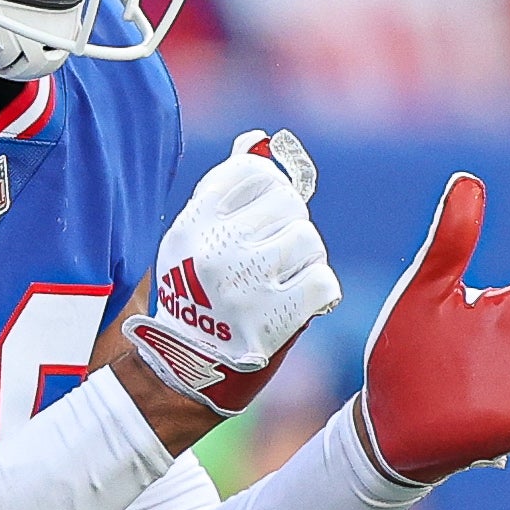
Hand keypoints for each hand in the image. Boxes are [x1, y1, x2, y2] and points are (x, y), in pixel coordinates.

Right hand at [122, 130, 341, 417]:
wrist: (186, 368)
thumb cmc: (198, 294)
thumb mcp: (196, 238)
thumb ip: (227, 189)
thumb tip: (257, 140)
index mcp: (193, 224)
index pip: (253, 173)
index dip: (268, 191)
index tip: (260, 216)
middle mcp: (216, 249)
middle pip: (289, 204)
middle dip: (289, 227)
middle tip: (272, 254)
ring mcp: (245, 285)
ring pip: (309, 241)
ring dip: (306, 261)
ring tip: (282, 279)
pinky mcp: (273, 319)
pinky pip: (324, 282)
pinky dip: (318, 292)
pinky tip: (297, 301)